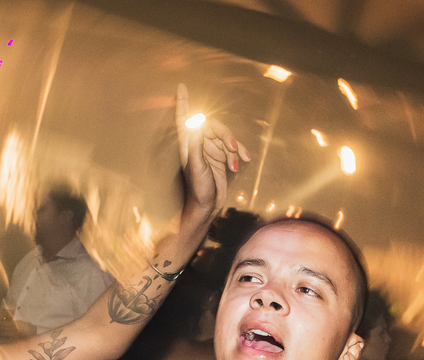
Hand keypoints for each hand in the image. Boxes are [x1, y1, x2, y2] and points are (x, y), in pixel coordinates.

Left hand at [175, 84, 249, 224]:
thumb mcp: (197, 168)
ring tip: (238, 162)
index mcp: (188, 145)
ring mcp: (210, 150)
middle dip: (226, 135)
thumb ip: (197, 145)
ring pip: (225, 138)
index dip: (183, 103)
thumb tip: (198, 124)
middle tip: (233, 149)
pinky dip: (238, 154)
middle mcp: (198, 144)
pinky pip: (232, 149)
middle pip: (213, 127)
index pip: (184, 119)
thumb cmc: (198, 190)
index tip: (181, 87)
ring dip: (235, 148)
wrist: (207, 207)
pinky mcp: (221, 158)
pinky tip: (242, 163)